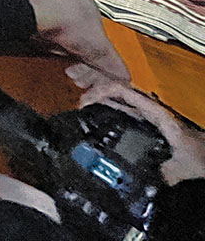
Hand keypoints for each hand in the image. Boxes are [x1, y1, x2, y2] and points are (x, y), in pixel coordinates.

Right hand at [80, 83, 204, 184]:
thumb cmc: (204, 156)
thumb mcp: (185, 166)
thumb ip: (164, 172)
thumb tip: (141, 179)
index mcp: (158, 114)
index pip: (125, 92)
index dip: (102, 91)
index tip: (84, 101)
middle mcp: (154, 112)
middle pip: (120, 94)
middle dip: (98, 95)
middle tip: (79, 106)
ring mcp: (154, 118)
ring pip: (124, 103)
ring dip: (104, 102)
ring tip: (86, 110)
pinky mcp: (155, 127)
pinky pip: (129, 114)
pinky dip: (114, 112)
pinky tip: (106, 122)